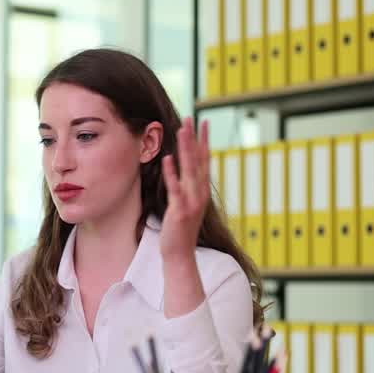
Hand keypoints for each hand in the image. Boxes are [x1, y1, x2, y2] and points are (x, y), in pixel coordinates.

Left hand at [160, 119, 210, 262]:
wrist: (180, 254)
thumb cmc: (180, 230)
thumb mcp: (186, 204)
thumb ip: (187, 187)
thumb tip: (185, 171)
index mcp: (201, 190)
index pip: (205, 160)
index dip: (203, 140)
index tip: (203, 122)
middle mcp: (199, 193)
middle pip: (199, 160)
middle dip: (195, 138)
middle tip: (192, 118)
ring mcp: (191, 202)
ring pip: (189, 170)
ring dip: (185, 149)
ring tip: (181, 130)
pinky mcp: (179, 210)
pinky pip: (175, 188)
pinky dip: (172, 173)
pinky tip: (168, 158)